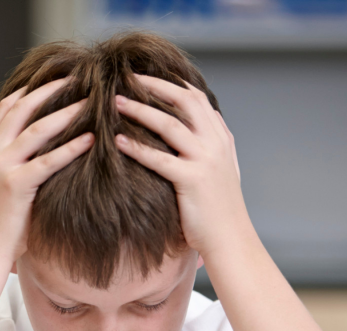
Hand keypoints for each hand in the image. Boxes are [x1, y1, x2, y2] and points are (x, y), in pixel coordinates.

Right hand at [0, 79, 93, 267]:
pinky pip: (49, 160)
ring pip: (38, 128)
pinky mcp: (15, 185)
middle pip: (23, 107)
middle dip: (52, 89)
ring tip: (91, 101)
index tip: (58, 77)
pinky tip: (91, 139)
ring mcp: (1, 166)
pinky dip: (71, 147)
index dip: (33, 88)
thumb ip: (14, 162)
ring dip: (67, 112)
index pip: (9, 106)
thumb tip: (42, 150)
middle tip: (79, 78)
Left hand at [114, 74, 249, 258]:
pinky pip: (159, 159)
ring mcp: (206, 160)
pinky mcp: (192, 180)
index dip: (171, 83)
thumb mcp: (218, 171)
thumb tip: (183, 135)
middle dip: (154, 85)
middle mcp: (216, 143)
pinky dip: (136, 147)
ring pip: (169, 124)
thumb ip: (204, 149)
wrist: (231, 239)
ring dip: (140, 110)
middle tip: (127, 78)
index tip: (146, 74)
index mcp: (221, 138)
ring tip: (115, 102)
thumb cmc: (217, 210)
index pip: (196, 98)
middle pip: (184, 100)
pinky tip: (117, 141)